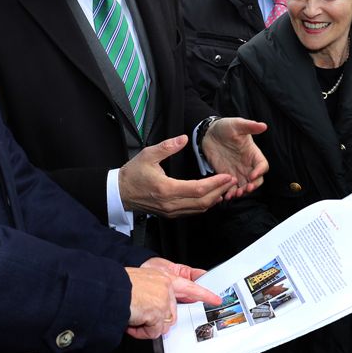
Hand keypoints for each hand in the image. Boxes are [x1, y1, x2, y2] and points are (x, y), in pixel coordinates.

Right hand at [119, 135, 236, 217]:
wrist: (120, 192)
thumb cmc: (133, 174)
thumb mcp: (148, 154)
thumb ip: (167, 146)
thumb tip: (184, 138)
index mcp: (166, 189)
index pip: (198, 189)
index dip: (215, 183)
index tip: (227, 176)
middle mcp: (170, 203)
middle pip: (203, 202)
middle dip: (220, 191)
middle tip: (232, 180)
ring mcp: (170, 211)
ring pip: (199, 209)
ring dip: (214, 199)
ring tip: (225, 187)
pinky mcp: (170, 213)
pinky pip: (192, 211)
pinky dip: (205, 204)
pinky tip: (211, 195)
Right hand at [126, 259, 219, 339]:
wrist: (111, 289)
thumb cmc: (120, 286)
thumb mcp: (142, 282)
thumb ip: (155, 291)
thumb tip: (159, 308)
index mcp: (163, 277)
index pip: (189, 285)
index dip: (203, 293)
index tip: (215, 299)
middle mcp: (166, 287)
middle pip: (172, 314)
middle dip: (156, 320)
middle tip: (141, 317)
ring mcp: (164, 300)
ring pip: (163, 324)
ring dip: (147, 326)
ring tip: (134, 316)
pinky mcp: (160, 312)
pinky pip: (155, 331)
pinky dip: (142, 331)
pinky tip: (133, 322)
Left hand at [202, 117, 268, 199]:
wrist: (209, 133)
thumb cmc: (225, 127)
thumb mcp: (237, 124)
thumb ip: (249, 126)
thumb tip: (263, 126)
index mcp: (253, 153)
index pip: (262, 165)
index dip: (260, 172)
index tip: (252, 176)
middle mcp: (247, 164)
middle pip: (256, 180)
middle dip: (253, 186)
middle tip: (246, 189)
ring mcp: (237, 171)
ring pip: (244, 186)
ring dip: (242, 192)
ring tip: (235, 194)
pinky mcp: (226, 175)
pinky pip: (231, 187)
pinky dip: (230, 193)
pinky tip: (226, 196)